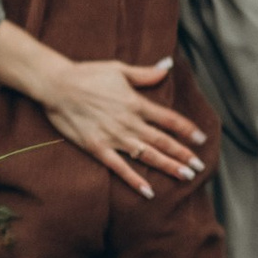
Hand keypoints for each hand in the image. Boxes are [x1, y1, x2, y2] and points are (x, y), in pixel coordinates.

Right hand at [5, 40, 206, 194]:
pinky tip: (148, 191)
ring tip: (185, 177)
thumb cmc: (87, 74)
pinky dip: (134, 180)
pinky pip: (119, 167)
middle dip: (183, 154)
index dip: (187, 129)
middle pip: (162, 141)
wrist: (56, 86)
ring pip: (147, 155)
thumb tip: (167, 66)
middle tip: (200, 166)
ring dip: (167, 166)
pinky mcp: (97, 148)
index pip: (168, 119)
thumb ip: (145, 73)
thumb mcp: (119, 69)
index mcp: (136, 102)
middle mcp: (129, 122)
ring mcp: (113, 136)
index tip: (201, 139)